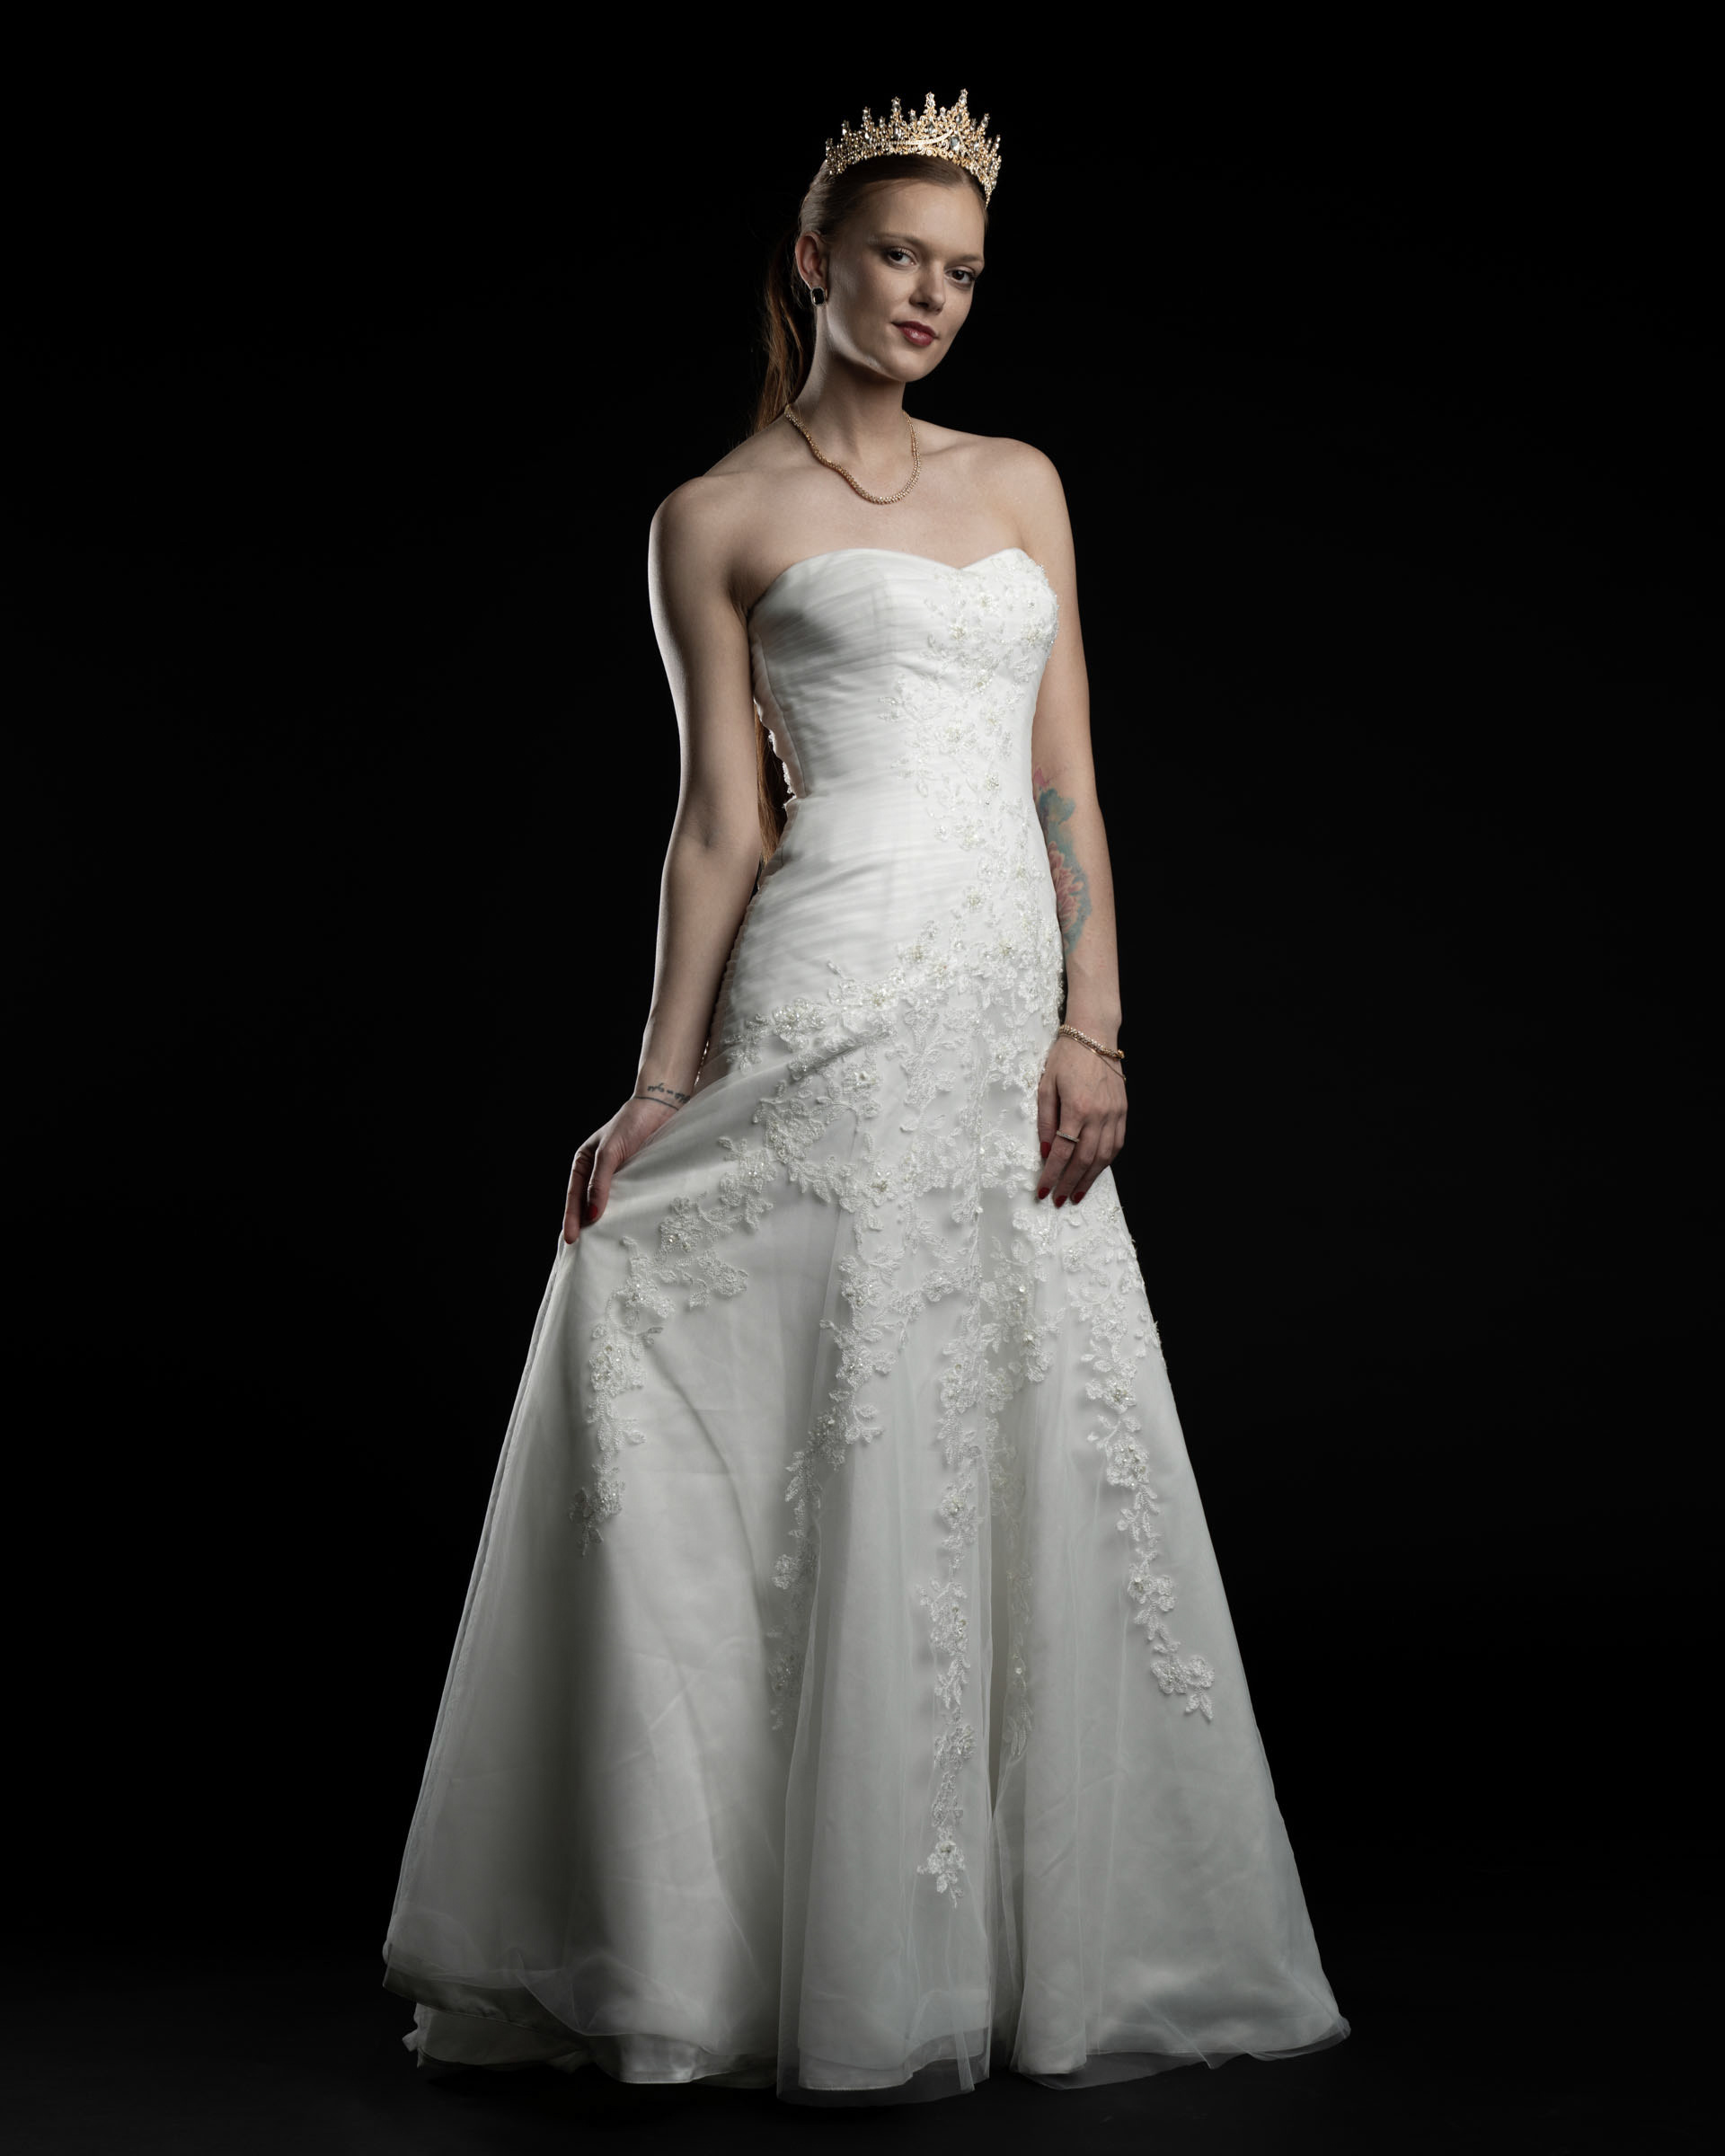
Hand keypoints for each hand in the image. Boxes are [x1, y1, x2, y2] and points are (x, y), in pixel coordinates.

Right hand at [562, 1095, 680, 1244]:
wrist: (661, 1107)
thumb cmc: (631, 1124)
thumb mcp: (610, 1152)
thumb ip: (600, 1182)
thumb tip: (592, 1214)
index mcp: (583, 1163)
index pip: (574, 1196)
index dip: (571, 1218)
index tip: (571, 1239)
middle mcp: (597, 1171)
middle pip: (586, 1203)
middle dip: (583, 1225)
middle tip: (581, 1250)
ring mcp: (616, 1176)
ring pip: (606, 1203)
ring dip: (603, 1222)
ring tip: (600, 1245)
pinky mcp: (635, 1178)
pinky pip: (625, 1199)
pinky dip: (623, 1213)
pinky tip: (624, 1227)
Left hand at [1036, 1034, 1126, 1207]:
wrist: (1095, 1035)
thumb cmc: (1065, 1057)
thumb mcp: (1046, 1085)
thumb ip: (1045, 1119)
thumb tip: (1045, 1150)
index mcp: (1076, 1108)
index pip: (1061, 1151)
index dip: (1052, 1174)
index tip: (1043, 1191)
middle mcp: (1098, 1115)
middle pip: (1084, 1160)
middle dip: (1070, 1183)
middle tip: (1059, 1200)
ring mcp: (1114, 1114)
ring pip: (1104, 1157)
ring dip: (1090, 1179)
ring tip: (1077, 1194)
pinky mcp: (1123, 1111)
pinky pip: (1117, 1144)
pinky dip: (1106, 1162)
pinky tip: (1096, 1171)